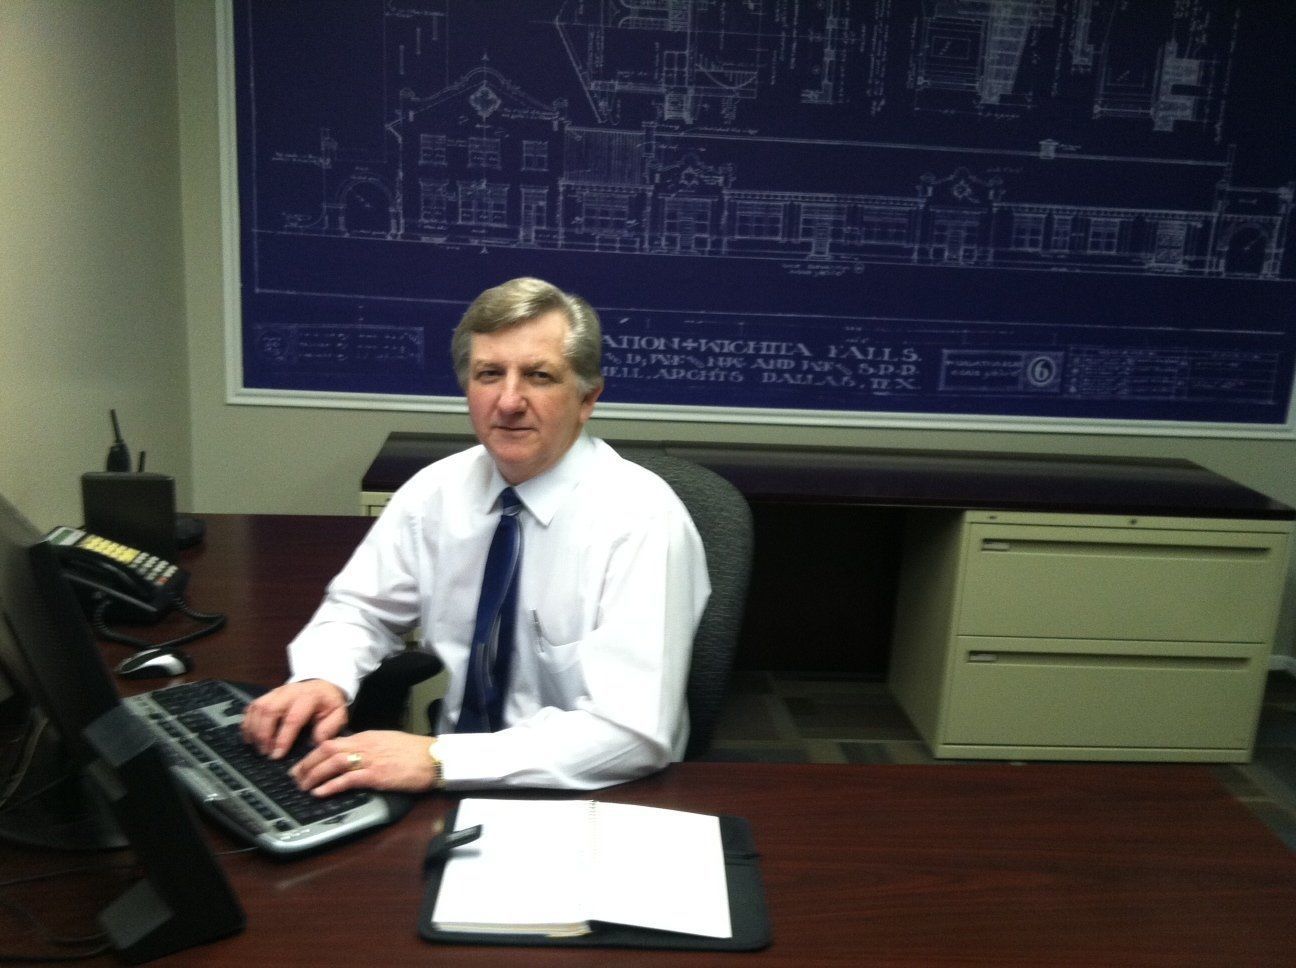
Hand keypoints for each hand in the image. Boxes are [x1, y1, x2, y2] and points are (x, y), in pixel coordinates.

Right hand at [241, 679, 347, 759]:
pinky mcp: (267, 695)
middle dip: (264, 734)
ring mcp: (276, 692)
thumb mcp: (338, 713)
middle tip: (266, 753)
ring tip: (259, 748)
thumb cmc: (328, 703)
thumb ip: (330, 727)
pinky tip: (250, 738)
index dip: (283, 738)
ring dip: (254, 730)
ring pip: (258, 708)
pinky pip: (252, 707)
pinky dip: (248, 723)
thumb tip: (317, 741)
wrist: (322, 685)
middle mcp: (289, 692)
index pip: (292, 718)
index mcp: (309, 697)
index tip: (277, 755)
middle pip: (269, 710)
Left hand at [291, 731, 440, 796]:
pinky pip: (348, 779)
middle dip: (307, 764)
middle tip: (295, 777)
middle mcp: (365, 745)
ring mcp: (370, 760)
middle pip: (327, 750)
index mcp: (367, 737)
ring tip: (303, 786)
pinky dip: (331, 786)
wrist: (434, 758)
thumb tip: (351, 755)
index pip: (333, 741)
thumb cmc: (414, 752)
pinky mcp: (377, 775)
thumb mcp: (387, 743)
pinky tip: (320, 792)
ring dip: (314, 775)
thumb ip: (368, 747)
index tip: (302, 764)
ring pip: (333, 763)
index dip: (313, 753)